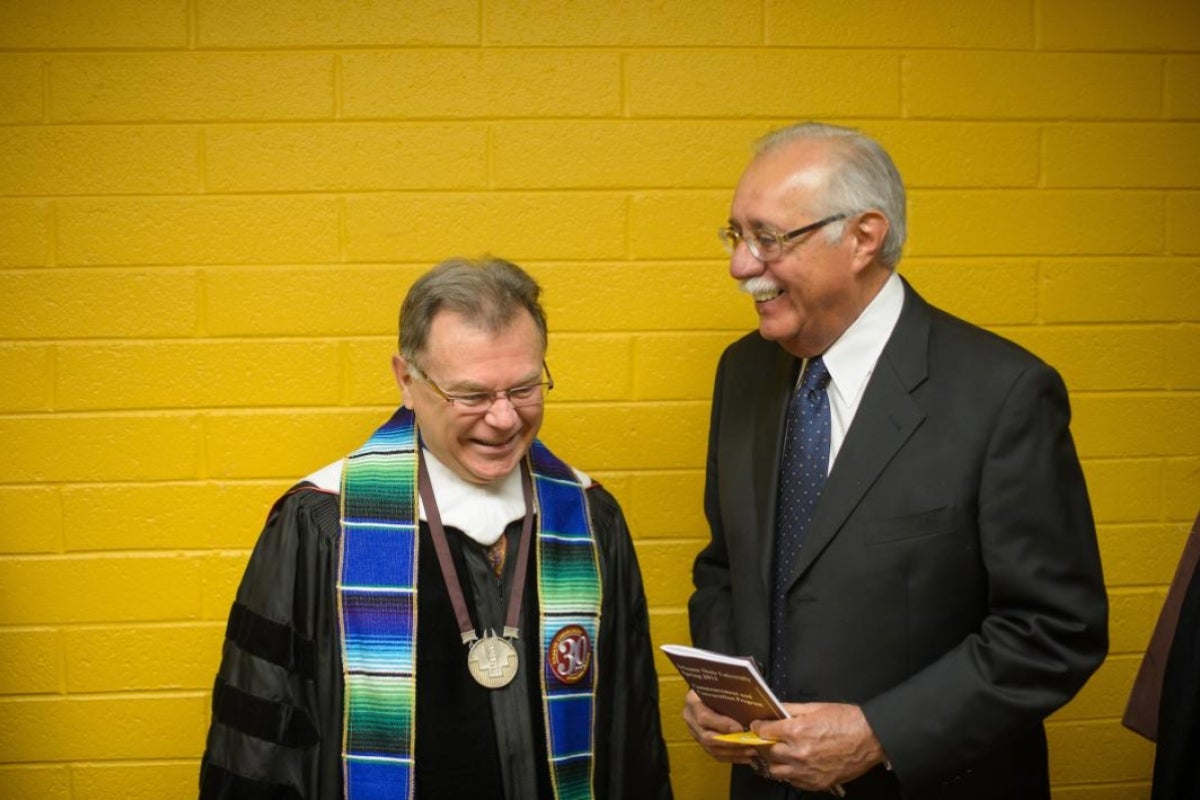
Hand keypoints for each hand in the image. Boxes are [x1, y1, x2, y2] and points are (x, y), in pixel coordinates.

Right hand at [682, 690, 757, 764]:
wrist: (705, 690)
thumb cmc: (716, 686)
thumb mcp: (719, 685)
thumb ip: (729, 694)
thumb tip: (748, 702)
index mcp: (692, 701)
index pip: (703, 717)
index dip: (721, 724)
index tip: (739, 728)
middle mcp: (690, 718)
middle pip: (707, 737)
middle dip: (730, 743)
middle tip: (750, 743)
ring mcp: (694, 731)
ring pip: (712, 749)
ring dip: (733, 752)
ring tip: (751, 751)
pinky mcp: (700, 741)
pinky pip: (714, 754)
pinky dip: (731, 757)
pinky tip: (745, 757)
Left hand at [750, 703, 884, 792]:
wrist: (871, 738)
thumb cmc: (847, 720)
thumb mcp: (816, 707)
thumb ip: (791, 709)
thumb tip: (775, 710)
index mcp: (797, 731)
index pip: (764, 732)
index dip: (759, 727)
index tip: (757, 726)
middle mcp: (799, 753)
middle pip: (768, 752)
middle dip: (766, 745)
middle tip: (769, 740)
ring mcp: (807, 771)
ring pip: (777, 771)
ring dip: (776, 762)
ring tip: (782, 753)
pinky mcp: (817, 783)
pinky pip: (793, 782)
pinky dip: (791, 773)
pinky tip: (796, 764)